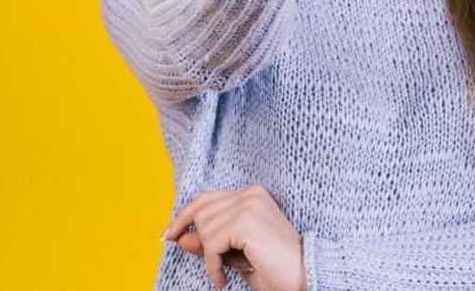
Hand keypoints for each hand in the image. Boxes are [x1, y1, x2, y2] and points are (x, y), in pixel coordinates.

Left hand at [162, 184, 305, 290]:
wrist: (305, 276)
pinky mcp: (245, 221)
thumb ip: (210, 241)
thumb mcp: (234, 254)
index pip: (206, 198)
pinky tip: (222, 279)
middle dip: (196, 239)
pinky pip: (211, 243)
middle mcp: (250, 194)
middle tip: (208, 265)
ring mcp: (249, 205)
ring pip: (204, 228)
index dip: (184, 217)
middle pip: (200, 210)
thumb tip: (179, 237)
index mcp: (251, 195)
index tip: (169, 235)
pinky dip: (212, 265)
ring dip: (209, 257)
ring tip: (222, 274)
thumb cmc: (274, 267)